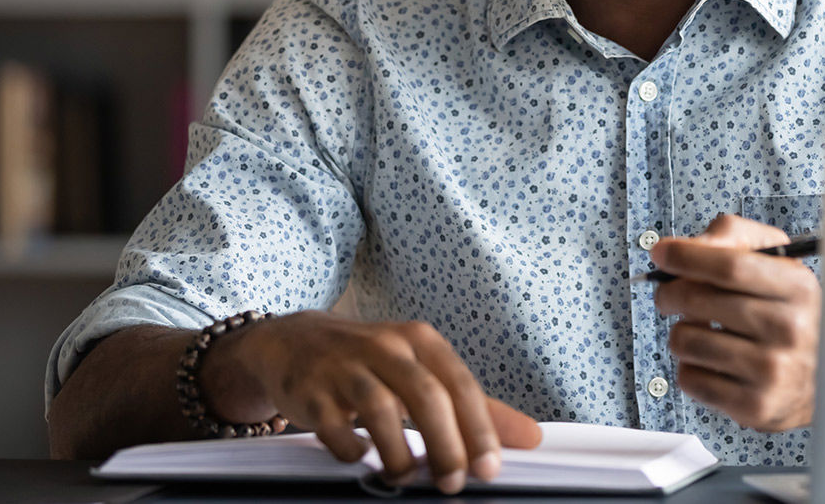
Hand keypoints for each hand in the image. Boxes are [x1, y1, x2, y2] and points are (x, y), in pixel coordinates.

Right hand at [201, 311, 541, 493]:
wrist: (293, 342)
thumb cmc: (370, 362)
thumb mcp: (423, 372)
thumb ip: (475, 406)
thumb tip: (531, 438)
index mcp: (421, 341)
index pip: (461, 384)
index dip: (479, 429)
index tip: (489, 470)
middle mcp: (386, 346)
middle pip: (426, 395)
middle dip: (445, 445)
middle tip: (453, 484)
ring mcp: (345, 366)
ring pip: (380, 408)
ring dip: (399, 452)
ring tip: (407, 477)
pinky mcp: (311, 389)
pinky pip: (334, 423)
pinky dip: (351, 447)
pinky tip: (361, 459)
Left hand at [649, 214, 821, 431]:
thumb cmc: (788, 314)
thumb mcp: (776, 263)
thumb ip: (733, 238)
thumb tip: (685, 247)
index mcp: (798, 288)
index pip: (730, 265)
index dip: (687, 256)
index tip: (661, 252)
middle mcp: (789, 329)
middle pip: (698, 300)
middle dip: (669, 292)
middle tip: (668, 294)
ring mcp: (772, 372)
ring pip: (685, 340)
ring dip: (681, 332)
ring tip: (702, 332)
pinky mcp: (754, 407)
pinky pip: (689, 379)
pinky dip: (690, 367)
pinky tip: (712, 362)